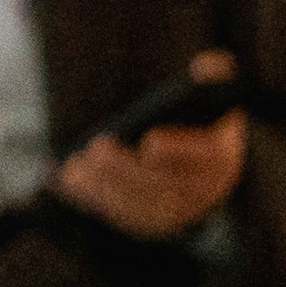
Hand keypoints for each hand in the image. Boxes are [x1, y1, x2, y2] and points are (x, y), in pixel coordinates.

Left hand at [58, 92, 248, 241]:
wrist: (193, 167)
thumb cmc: (193, 126)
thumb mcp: (210, 99)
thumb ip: (213, 78)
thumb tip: (209, 64)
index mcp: (221, 158)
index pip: (205, 157)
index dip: (178, 150)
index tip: (150, 140)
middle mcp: (204, 192)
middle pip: (165, 186)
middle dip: (127, 168)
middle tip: (97, 148)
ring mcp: (177, 213)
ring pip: (138, 204)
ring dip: (104, 186)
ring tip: (74, 165)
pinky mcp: (150, 222)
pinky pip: (119, 214)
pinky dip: (91, 198)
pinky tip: (65, 180)